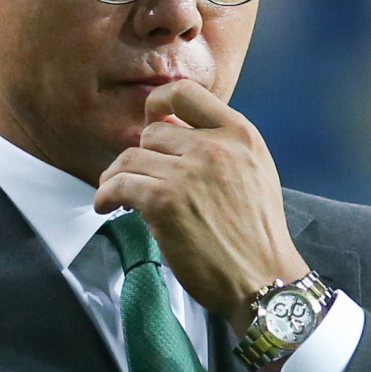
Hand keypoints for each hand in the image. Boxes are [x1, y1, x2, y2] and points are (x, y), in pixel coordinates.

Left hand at [92, 81, 308, 333]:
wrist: (264, 279)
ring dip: (117, 177)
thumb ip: (222, 146)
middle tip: (138, 178)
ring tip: (116, 194)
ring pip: (130, 159)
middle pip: (152, 134)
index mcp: (239, 134)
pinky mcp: (165, 203)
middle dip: (141, 157)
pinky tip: (107, 206)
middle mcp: (214, 147)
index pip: (186, 93)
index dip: (159, 103)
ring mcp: (188, 174)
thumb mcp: (254, 171)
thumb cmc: (257, 234)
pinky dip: (106, 195)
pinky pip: (119, 185)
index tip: (149, 120)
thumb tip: (174, 132)